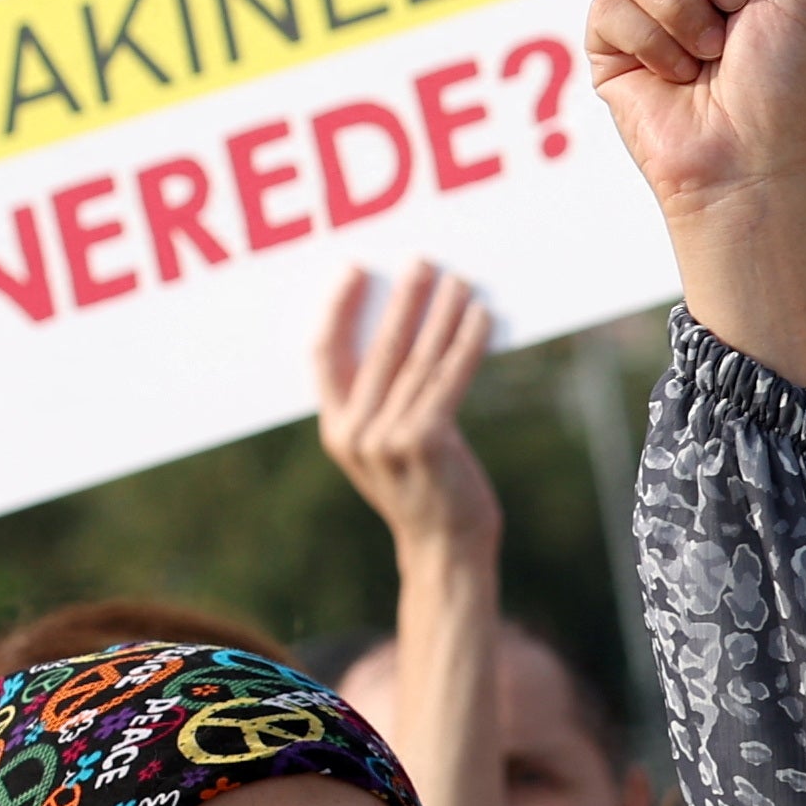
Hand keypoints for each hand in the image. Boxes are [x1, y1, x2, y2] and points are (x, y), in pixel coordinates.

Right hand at [313, 262, 500, 562]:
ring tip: (460, 279)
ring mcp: (389, 438)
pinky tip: (482, 317)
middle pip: (377, 347)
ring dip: (443, 313)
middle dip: (402, 298)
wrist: (446, 546)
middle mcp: (355, 432)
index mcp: (335, 429)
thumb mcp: (384, 449)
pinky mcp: (427, 441)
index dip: (337, 309)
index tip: (353, 270)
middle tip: (420, 259)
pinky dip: (467, 343)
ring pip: (418, 358)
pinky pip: (450, 378)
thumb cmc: (424, 489)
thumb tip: (404, 332)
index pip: (323, 355)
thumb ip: (379, 404)